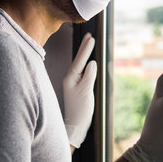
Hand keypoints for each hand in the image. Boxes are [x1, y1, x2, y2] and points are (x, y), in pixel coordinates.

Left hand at [63, 32, 96, 147]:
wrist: (75, 125)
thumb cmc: (80, 109)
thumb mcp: (86, 91)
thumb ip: (89, 76)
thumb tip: (92, 63)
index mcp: (71, 78)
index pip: (80, 60)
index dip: (86, 49)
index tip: (91, 38)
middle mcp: (70, 78)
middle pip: (78, 59)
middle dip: (84, 48)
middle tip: (90, 35)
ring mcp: (73, 82)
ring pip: (79, 64)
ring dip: (84, 53)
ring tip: (88, 44)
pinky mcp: (76, 87)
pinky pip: (81, 70)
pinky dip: (85, 62)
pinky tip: (87, 60)